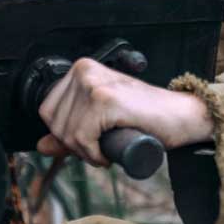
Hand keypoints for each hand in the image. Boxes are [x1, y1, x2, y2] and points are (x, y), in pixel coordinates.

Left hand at [37, 58, 213, 165]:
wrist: (182, 116)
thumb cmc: (147, 118)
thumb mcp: (101, 122)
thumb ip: (71, 132)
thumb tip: (42, 145)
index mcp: (82, 69)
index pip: (48, 110)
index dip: (65, 133)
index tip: (89, 140)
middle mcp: (85, 71)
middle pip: (54, 124)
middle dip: (75, 145)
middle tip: (101, 147)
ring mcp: (95, 84)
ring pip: (67, 133)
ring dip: (87, 152)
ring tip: (108, 148)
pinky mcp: (106, 100)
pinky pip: (82, 139)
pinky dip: (95, 154)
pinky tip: (111, 151)